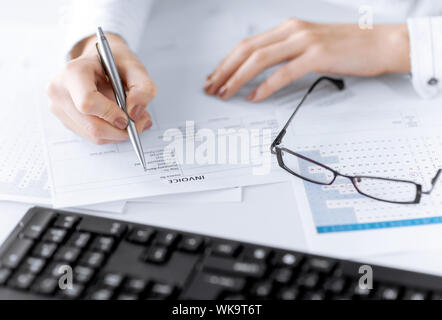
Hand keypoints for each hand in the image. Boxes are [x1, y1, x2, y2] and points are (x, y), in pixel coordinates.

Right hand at [47, 34, 155, 143]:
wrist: (98, 60)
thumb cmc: (114, 62)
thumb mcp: (135, 68)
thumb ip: (143, 89)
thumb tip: (134, 113)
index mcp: (73, 72)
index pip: (87, 102)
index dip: (111, 114)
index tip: (128, 116)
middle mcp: (60, 91)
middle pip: (92, 126)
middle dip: (121, 130)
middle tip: (139, 123)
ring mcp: (59, 108)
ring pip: (93, 135)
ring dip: (118, 132)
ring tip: (131, 118)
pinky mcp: (66, 120)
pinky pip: (92, 136)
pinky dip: (111, 133)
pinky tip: (117, 119)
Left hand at [205, 19, 409, 101]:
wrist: (381, 44)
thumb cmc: (347, 48)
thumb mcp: (310, 46)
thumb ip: (287, 54)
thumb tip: (262, 73)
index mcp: (288, 28)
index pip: (248, 45)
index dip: (227, 62)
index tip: (216, 77)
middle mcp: (292, 31)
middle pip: (247, 50)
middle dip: (224, 70)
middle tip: (212, 87)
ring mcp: (304, 42)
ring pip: (259, 59)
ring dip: (238, 78)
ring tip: (226, 92)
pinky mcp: (317, 56)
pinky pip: (283, 72)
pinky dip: (265, 86)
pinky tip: (255, 97)